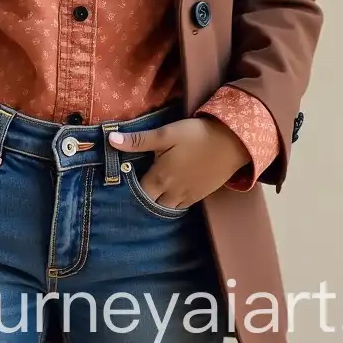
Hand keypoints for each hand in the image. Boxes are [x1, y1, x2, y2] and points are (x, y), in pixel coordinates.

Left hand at [108, 117, 251, 207]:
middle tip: (133, 189)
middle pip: (151, 204)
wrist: (232, 142)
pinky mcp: (200, 195)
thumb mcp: (166, 133)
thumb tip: (110, 141)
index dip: (128, 189)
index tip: (120, 183)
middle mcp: (172, 193)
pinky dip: (172, 203)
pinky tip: (169, 192)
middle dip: (142, 199)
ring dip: (157, 203)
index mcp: (160, 178)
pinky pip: (181, 206)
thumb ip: (138, 141)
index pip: (138, 193)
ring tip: (150, 192)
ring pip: (167, 208)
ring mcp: (188, 196)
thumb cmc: (196, 135)